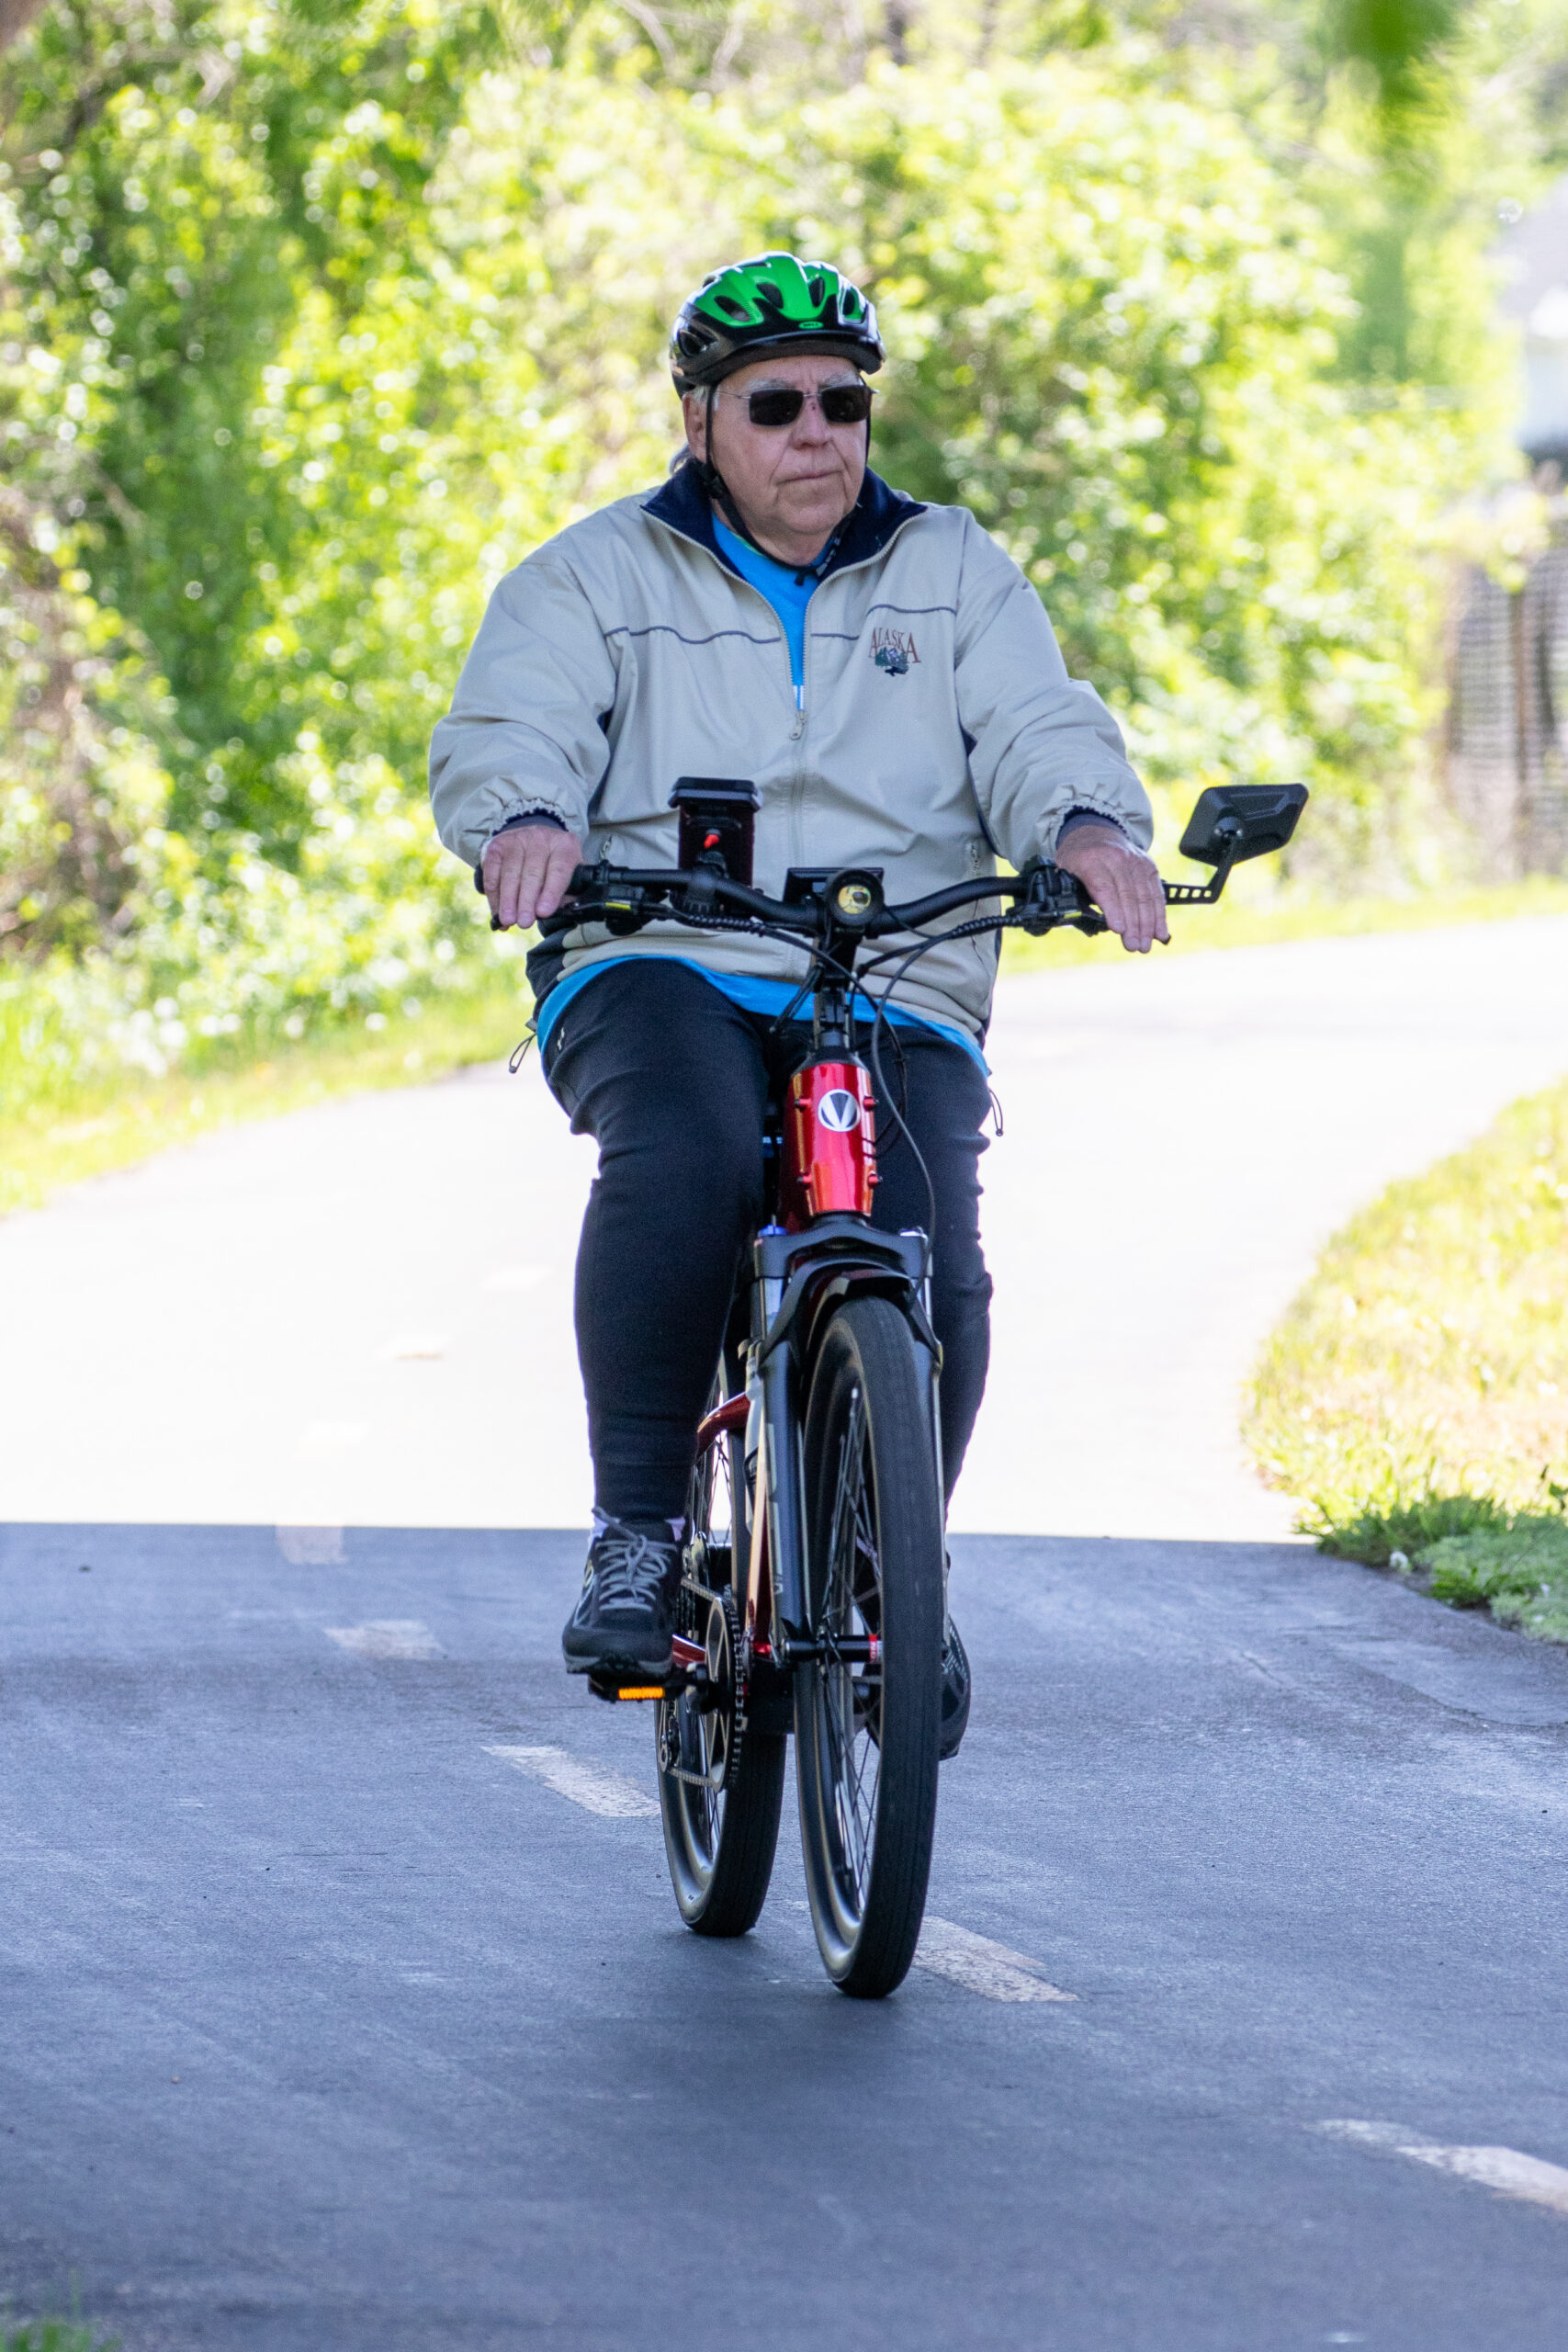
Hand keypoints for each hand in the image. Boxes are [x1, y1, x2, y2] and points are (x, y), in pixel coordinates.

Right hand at [482, 824, 582, 930]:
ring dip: (508, 900)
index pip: (559, 869)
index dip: (551, 892)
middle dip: (526, 900)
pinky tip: (497, 912)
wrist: (533, 843)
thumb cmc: (553, 867)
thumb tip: (557, 916)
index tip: (543, 912)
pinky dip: (493, 896)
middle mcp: (541, 838)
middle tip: (524, 922)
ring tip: (508, 920)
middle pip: (532, 872)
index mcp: (564, 845)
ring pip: (510, 873)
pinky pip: (492, 874)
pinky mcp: (496, 846)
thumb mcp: (569, 876)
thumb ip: (566, 895)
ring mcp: (516, 839)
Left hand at [1053, 819, 1169, 954]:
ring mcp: (1135, 861)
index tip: (1119, 929)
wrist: (1095, 831)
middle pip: (1127, 894)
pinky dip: (1160, 914)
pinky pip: (1156, 892)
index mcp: (1090, 859)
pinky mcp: (1149, 866)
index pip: (1104, 886)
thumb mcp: (1064, 870)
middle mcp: (1116, 858)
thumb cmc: (1078, 857)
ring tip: (1144, 945)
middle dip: (1133, 924)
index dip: (1113, 909)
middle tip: (1134, 946)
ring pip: (1144, 895)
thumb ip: (1069, 893)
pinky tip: (1160, 932)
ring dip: (1147, 924)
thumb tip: (1073, 920)